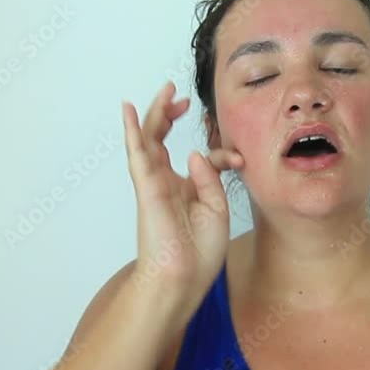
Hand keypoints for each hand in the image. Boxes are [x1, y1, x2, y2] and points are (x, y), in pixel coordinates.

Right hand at [121, 81, 243, 298]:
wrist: (183, 278)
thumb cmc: (199, 253)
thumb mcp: (217, 209)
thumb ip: (209, 178)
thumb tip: (195, 152)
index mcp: (187, 190)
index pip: (202, 158)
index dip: (222, 152)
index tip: (240, 159)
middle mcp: (168, 183)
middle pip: (164, 140)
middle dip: (172, 115)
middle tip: (182, 98)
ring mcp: (155, 183)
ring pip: (150, 140)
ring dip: (156, 113)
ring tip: (166, 91)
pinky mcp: (147, 187)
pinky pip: (137, 154)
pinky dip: (132, 131)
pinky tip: (129, 111)